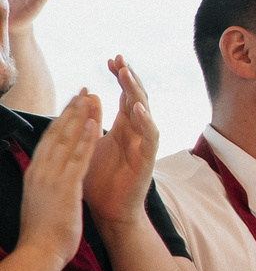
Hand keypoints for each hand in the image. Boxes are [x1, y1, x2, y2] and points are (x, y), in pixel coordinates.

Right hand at [19, 90, 102, 270]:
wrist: (38, 254)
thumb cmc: (42, 233)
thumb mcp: (39, 201)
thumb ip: (43, 184)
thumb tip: (46, 175)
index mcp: (34, 175)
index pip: (47, 141)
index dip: (60, 121)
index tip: (70, 104)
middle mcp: (40, 172)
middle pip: (56, 135)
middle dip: (70, 111)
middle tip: (82, 91)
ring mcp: (51, 178)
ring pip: (67, 140)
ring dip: (80, 117)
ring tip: (90, 96)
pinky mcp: (66, 187)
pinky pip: (79, 157)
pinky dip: (87, 138)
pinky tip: (95, 122)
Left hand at [83, 57, 160, 231]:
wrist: (109, 211)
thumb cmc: (100, 180)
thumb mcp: (91, 144)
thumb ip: (92, 123)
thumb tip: (90, 96)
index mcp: (124, 127)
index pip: (125, 95)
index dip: (119, 77)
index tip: (110, 60)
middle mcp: (137, 132)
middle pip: (137, 97)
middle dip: (129, 78)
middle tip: (119, 59)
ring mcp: (144, 144)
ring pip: (146, 112)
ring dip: (137, 93)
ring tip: (127, 75)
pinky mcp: (147, 159)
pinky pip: (151, 137)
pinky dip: (146, 121)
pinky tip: (138, 108)